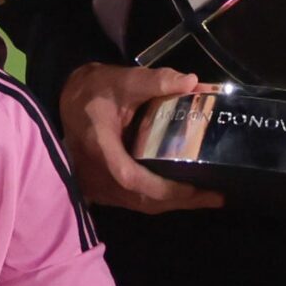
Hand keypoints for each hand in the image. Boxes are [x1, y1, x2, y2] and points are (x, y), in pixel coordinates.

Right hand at [59, 63, 222, 213]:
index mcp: (99, 146)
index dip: (162, 187)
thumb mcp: (124, 80)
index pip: (129, 177)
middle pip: (142, 199)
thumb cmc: (95, 90)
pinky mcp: (103, 189)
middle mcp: (96, 174)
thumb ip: (156, 81)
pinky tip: (183, 194)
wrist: (69, 101)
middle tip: (216, 196)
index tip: (195, 186)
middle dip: (180, 200)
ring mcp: (98, 186)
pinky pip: (134, 201)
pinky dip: (160, 200)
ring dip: (173, 203)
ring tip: (207, 196)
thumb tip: (192, 82)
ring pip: (140, 204)